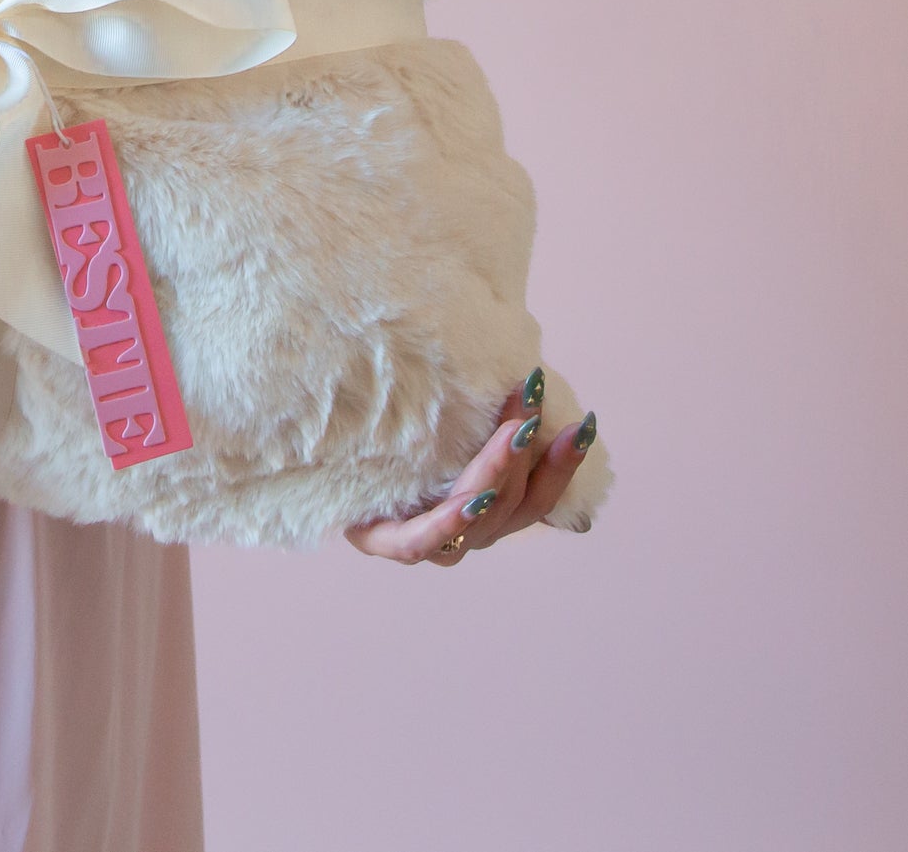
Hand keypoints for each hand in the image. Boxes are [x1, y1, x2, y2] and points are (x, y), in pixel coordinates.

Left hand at [345, 368, 596, 566]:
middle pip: (514, 500)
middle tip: (531, 398)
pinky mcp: (393, 544)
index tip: (585, 423)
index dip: (563, 463)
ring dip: (500, 468)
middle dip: (527, 447)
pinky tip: (469, 501)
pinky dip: (452, 521)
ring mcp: (435, 544)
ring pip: (481, 512)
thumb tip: (522, 368)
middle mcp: (471, 534)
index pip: (540, 494)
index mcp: (491, 512)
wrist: (328, 473)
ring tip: (513, 429)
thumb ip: (485, 413)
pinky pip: (426, 539)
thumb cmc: (398, 445)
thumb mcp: (449, 427)